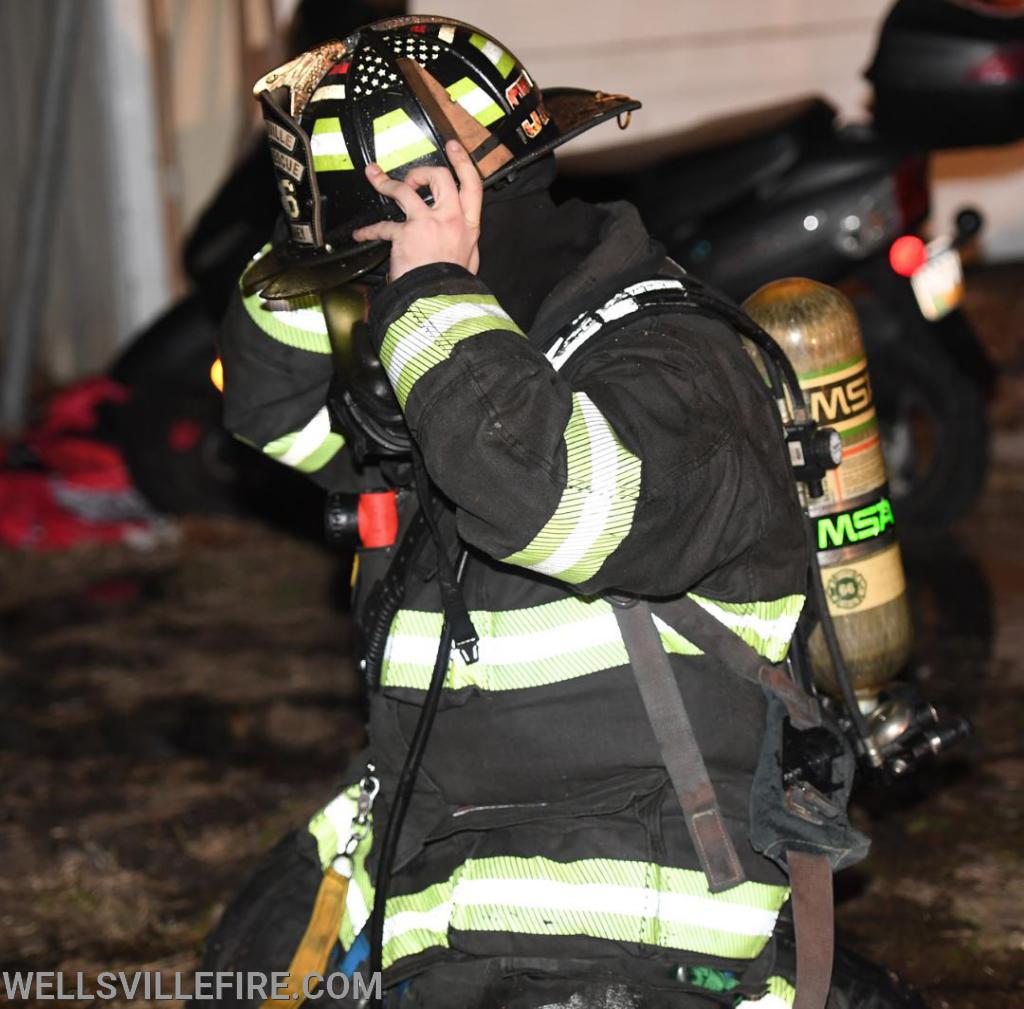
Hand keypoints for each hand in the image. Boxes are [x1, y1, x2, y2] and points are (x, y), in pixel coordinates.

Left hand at [352, 140, 482, 280]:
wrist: (439, 301)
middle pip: (440, 178)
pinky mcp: (406, 235)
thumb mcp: (469, 260)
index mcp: (469, 226)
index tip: (452, 148)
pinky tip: (360, 234)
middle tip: (411, 178)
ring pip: (406, 190)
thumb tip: (460, 236)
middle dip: (423, 172)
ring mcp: (428, 224)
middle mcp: (451, 219)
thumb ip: (464, 242)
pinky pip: (383, 226)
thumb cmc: (453, 286)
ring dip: (387, 184)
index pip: (472, 185)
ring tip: (376, 180)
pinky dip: (369, 231)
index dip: (462, 162)